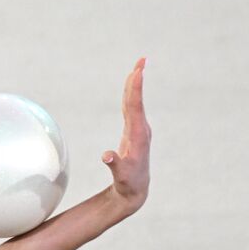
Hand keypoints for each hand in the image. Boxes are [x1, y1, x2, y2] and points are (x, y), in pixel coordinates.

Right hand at [101, 57, 150, 211]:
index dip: (135, 88)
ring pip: (135, 103)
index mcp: (138, 135)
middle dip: (138, 80)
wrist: (135, 189)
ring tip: (137, 68)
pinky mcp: (134, 132)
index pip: (135, 107)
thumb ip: (114, 164)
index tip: (138, 71)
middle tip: (142, 60)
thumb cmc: (128, 182)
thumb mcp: (121, 175)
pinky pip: (132, 109)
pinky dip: (131, 96)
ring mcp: (139, 130)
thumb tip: (106, 156)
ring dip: (135, 85)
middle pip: (137, 100)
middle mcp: (141, 129)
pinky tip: (130, 89)